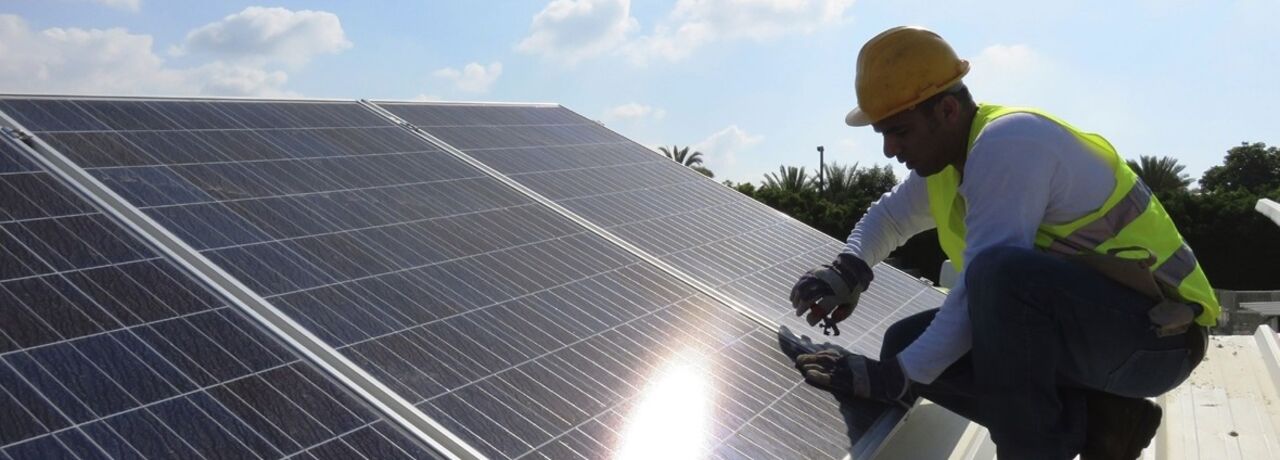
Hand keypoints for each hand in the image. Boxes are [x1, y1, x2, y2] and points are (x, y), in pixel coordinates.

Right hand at [789, 254, 871, 332]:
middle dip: (801, 308)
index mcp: (837, 296)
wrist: (850, 269)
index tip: (811, 321)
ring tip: (795, 306)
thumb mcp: (851, 305)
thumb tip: (827, 321)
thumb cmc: (850, 291)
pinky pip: (801, 281)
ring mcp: (819, 277)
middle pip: (809, 298)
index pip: (821, 309)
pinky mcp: (814, 271)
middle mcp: (826, 285)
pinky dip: (795, 290)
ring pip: (802, 289)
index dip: (813, 317)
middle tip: (799, 314)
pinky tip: (792, 297)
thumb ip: (840, 316)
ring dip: (797, 299)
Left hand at [795, 349, 912, 407]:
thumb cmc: (876, 372)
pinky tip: (809, 375)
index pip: (829, 354)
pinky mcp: (848, 383)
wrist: (890, 379)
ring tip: (800, 365)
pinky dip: (819, 376)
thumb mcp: (861, 362)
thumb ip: (848, 359)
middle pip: (824, 359)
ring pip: (825, 367)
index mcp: (848, 358)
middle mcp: (846, 363)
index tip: (805, 355)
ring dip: (811, 365)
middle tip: (798, 360)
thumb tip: (835, 355)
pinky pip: (831, 379)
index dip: (816, 354)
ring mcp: (846, 372)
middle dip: (810, 359)